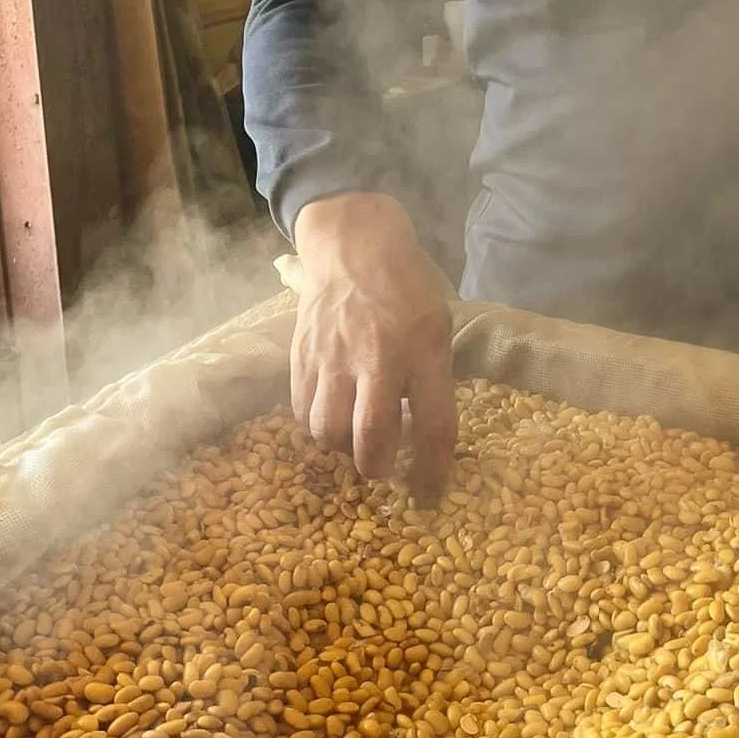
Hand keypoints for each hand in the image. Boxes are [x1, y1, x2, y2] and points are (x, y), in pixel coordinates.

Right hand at [290, 192, 456, 495]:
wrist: (352, 245)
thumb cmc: (406, 288)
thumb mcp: (437, 326)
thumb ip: (433, 377)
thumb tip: (425, 434)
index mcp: (423, 351)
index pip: (435, 426)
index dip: (433, 470)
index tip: (431, 492)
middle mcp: (377, 359)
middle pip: (370, 440)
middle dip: (377, 469)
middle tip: (383, 468)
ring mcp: (333, 358)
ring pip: (327, 432)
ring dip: (341, 448)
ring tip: (353, 441)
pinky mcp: (301, 355)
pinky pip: (300, 410)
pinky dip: (315, 424)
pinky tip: (330, 415)